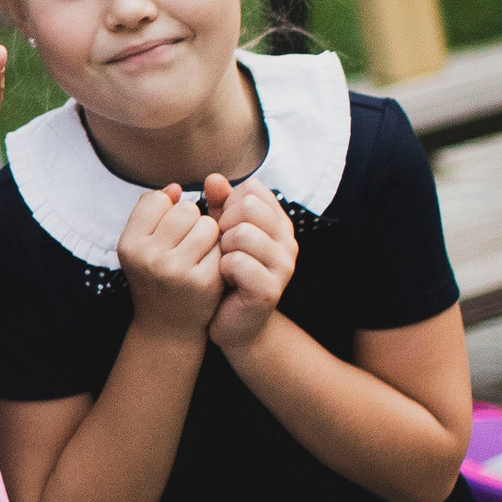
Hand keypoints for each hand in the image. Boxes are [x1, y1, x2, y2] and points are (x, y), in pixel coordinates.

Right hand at [117, 183, 221, 341]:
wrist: (167, 327)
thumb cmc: (155, 277)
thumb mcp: (141, 246)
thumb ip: (152, 212)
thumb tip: (176, 188)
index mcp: (129, 245)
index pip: (157, 199)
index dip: (167, 210)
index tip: (165, 231)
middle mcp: (149, 258)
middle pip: (186, 209)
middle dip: (191, 221)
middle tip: (186, 244)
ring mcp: (177, 271)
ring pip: (208, 224)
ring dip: (209, 235)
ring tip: (198, 254)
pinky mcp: (204, 282)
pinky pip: (222, 246)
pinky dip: (219, 253)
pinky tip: (209, 268)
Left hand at [205, 171, 298, 354]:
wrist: (233, 323)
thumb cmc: (226, 274)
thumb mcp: (221, 233)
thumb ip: (219, 205)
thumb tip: (213, 178)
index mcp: (278, 222)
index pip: (252, 189)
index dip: (228, 204)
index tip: (224, 228)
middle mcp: (288, 240)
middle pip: (248, 206)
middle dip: (223, 224)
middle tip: (221, 248)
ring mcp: (284, 265)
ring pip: (242, 233)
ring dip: (222, 249)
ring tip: (224, 264)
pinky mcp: (271, 289)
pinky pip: (237, 262)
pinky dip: (223, 270)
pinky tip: (226, 281)